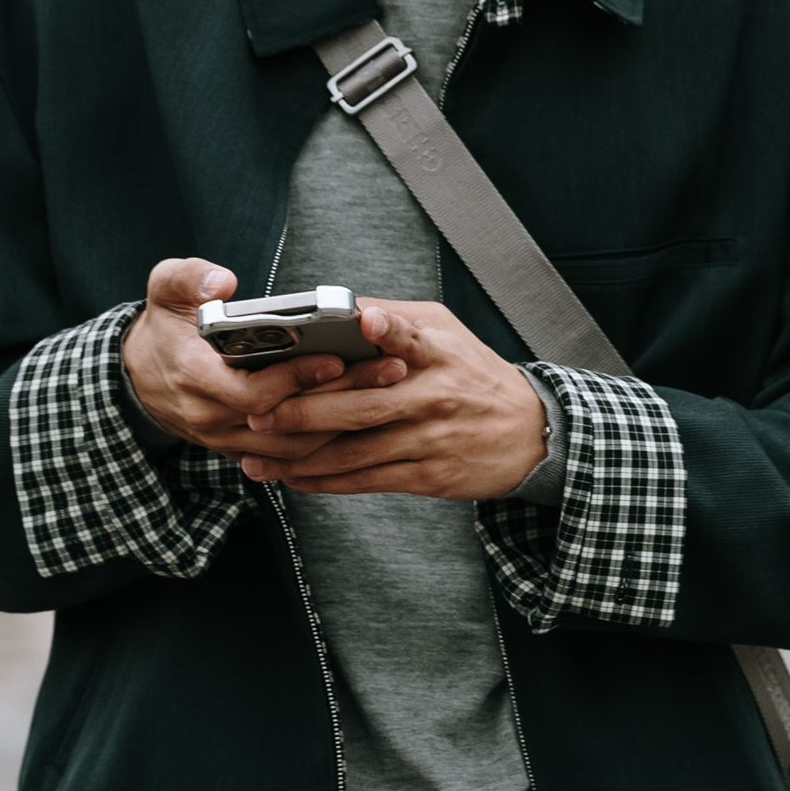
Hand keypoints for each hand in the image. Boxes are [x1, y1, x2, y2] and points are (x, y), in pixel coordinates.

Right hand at [121, 259, 408, 462]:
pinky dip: (328, 443)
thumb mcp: (165, 289)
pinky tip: (366, 419)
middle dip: (341, 398)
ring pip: (294, 449)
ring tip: (389, 393)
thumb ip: (190, 278)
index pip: (251, 391)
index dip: (295, 379)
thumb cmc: (165, 326)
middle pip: (286, 421)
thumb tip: (225, 282)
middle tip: (390, 369)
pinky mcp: (241, 448)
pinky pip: (289, 457)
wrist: (140, 375)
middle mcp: (210, 416)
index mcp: (194, 376)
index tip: (336, 357)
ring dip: (343, 426)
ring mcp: (226, 438)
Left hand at [239, 300, 546, 497]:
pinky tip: (294, 477)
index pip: (412, 337)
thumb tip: (344, 309)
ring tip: (259, 453)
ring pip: (357, 449)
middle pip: (364, 406)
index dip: (389, 330)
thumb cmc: (476, 376)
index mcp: (439, 353)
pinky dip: (326, 481)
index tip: (366, 321)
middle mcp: (434, 395)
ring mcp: (429, 438)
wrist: (530, 434)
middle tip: (261, 413)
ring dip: (302, 455)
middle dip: (306, 411)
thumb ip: (397, 320)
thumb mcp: (448, 333)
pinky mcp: (427, 475)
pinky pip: (367, 480)